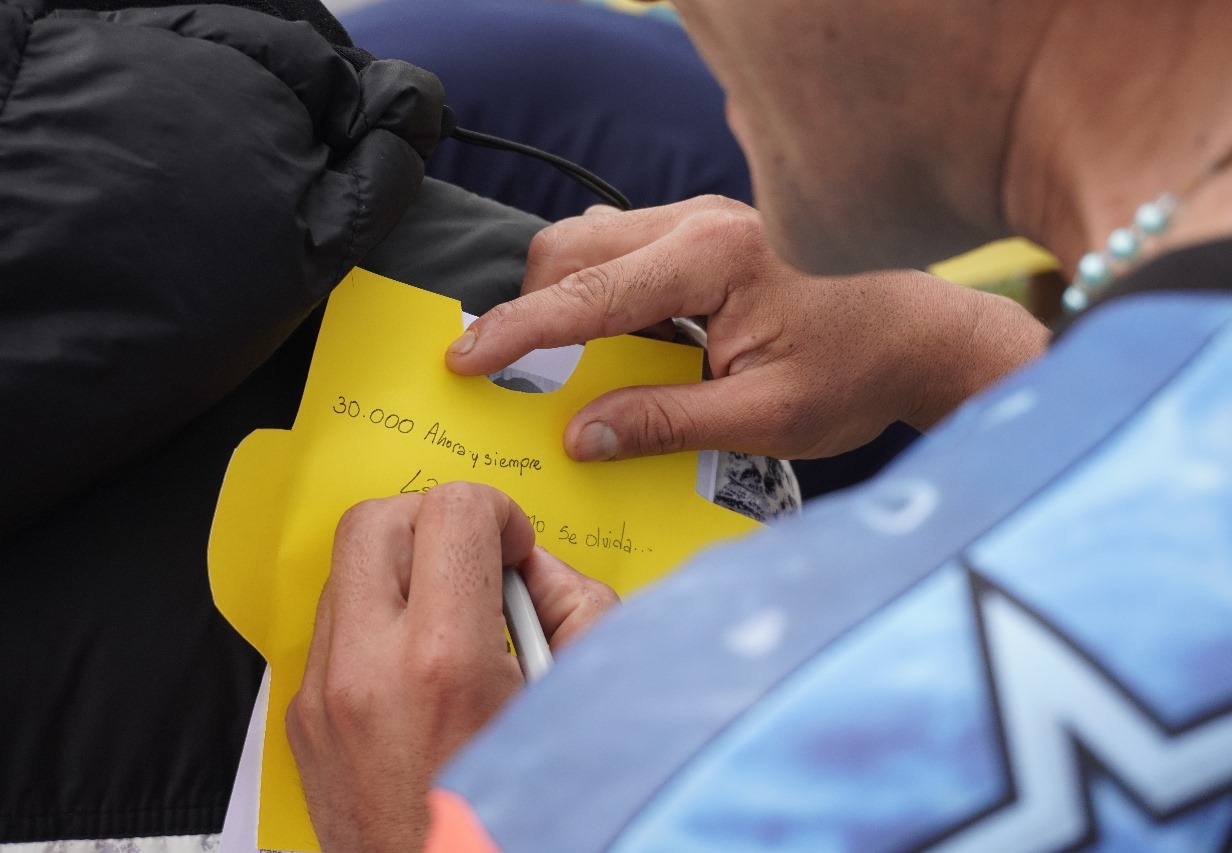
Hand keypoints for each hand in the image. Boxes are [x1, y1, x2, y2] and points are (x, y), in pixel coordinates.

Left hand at [286, 483, 616, 852]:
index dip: (498, 514)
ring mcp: (321, 698)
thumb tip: (534, 565)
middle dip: (434, 522)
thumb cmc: (517, 819)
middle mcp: (366, 672)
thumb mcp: (581, 702)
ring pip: (347, 570)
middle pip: (375, 519)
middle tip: (473, 563)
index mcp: (443, 664)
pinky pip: (332, 629)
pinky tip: (417, 670)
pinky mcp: (303, 722)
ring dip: (402, 572)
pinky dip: (376, 623)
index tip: (512, 550)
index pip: (453, 510)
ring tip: (448, 624)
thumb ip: (577, 608)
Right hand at [445, 196, 1048, 461]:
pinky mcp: (707, 231)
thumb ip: (665, 423)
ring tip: (561, 365)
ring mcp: (704, 218)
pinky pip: (623, 248)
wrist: (923, 337)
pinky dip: (597, 291)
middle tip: (510, 375)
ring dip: (563, 298)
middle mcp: (702, 220)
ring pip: (590, 241)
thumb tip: (579, 435)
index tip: (463, 359)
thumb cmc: (858, 374)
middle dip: (531, 309)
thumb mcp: (763, 418)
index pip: (588, 294)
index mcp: (715, 259)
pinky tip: (614, 341)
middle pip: (572, 248)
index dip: (516, 330)